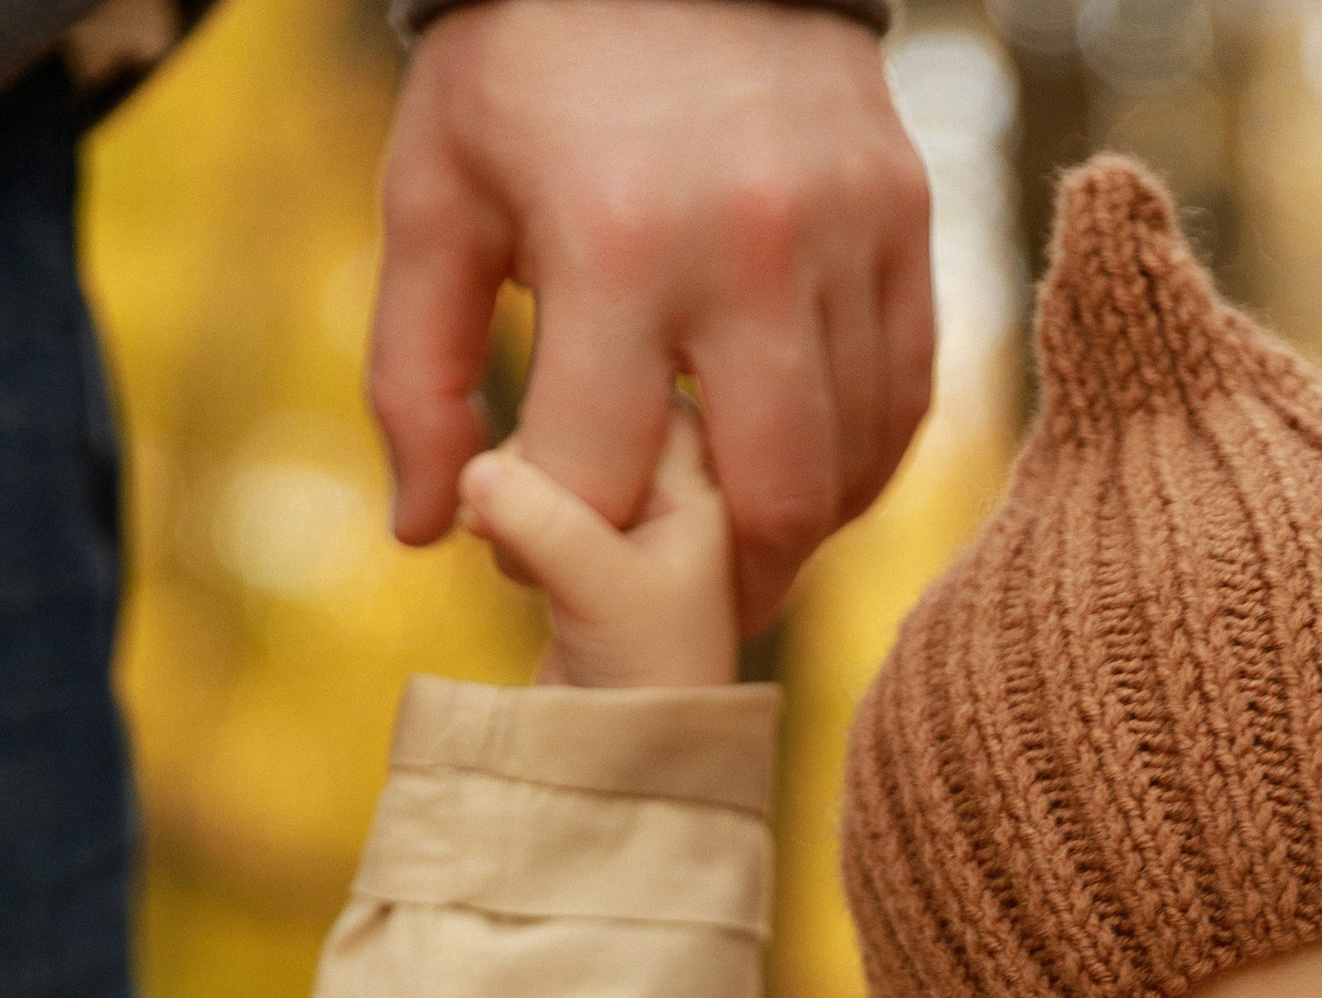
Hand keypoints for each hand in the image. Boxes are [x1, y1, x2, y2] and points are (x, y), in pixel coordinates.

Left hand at [372, 0, 933, 634]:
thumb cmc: (529, 66)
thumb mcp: (436, 193)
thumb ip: (418, 373)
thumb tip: (429, 535)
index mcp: (616, 244)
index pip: (605, 480)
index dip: (563, 546)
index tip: (536, 544)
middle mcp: (749, 246)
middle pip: (768, 507)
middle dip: (713, 586)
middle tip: (672, 607)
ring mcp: (845, 232)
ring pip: (849, 467)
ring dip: (790, 533)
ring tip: (728, 544)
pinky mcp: (903, 218)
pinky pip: (901, 399)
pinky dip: (854, 465)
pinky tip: (797, 474)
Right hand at [459, 399, 737, 687]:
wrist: (624, 759)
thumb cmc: (646, 681)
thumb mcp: (600, 593)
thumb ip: (546, 523)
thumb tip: (477, 468)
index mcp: (703, 486)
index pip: (642, 395)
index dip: (584, 420)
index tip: (547, 474)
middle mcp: (669, 490)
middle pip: (584, 412)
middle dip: (536, 462)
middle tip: (509, 525)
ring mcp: (621, 517)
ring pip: (546, 452)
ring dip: (513, 494)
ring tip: (518, 563)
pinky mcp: (576, 543)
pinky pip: (526, 493)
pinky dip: (505, 518)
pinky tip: (512, 567)